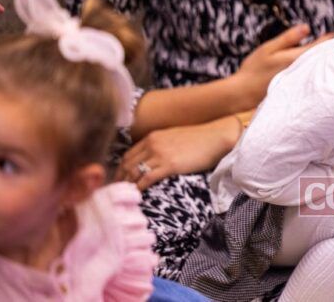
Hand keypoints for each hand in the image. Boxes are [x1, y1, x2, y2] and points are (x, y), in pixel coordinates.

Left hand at [115, 118, 238, 190]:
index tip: (119, 180)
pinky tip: (138, 195)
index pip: (128, 155)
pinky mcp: (169, 165)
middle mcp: (152, 144)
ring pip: (134, 172)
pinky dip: (139, 188)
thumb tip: (153, 159)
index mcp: (152, 137)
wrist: (216, 137)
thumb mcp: (174, 137)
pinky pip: (147, 179)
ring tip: (125, 197)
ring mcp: (160, 154)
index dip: (120, 169)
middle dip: (120, 179)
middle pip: (127, 164)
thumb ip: (161, 145)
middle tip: (117, 192)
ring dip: (127, 185)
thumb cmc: (200, 139)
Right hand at [233, 24, 333, 107]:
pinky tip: (314, 69)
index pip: (318, 48)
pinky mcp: (295, 89)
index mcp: (296, 60)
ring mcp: (299, 82)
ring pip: (316, 69)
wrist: (243, 93)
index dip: (328, 40)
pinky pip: (309, 78)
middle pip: (320, 60)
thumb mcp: (269, 49)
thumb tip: (307, 27)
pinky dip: (313, 71)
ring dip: (322, 62)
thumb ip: (288, 38)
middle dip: (328, 52)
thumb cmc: (254, 69)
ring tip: (329, 55)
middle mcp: (301, 72)